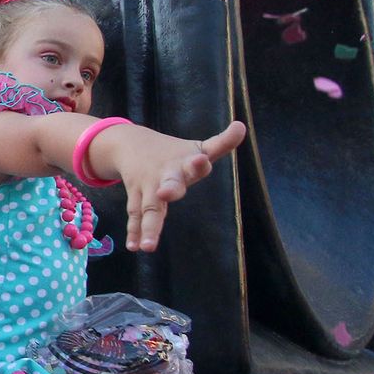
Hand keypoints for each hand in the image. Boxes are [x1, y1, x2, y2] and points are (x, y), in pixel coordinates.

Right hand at [110, 120, 246, 251]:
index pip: (195, 163)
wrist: (131, 144)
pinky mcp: (136, 197)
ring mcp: (148, 187)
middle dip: (169, 188)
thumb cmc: (175, 152)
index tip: (200, 161)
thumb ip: (222, 143)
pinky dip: (135, 232)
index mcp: (184, 163)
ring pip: (149, 208)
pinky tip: (136, 247)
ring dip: (149, 226)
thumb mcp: (199, 147)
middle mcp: (166, 175)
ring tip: (149, 247)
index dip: (197, 163)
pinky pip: (135, 216)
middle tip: (166, 194)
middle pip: (169, 184)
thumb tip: (242, 126)